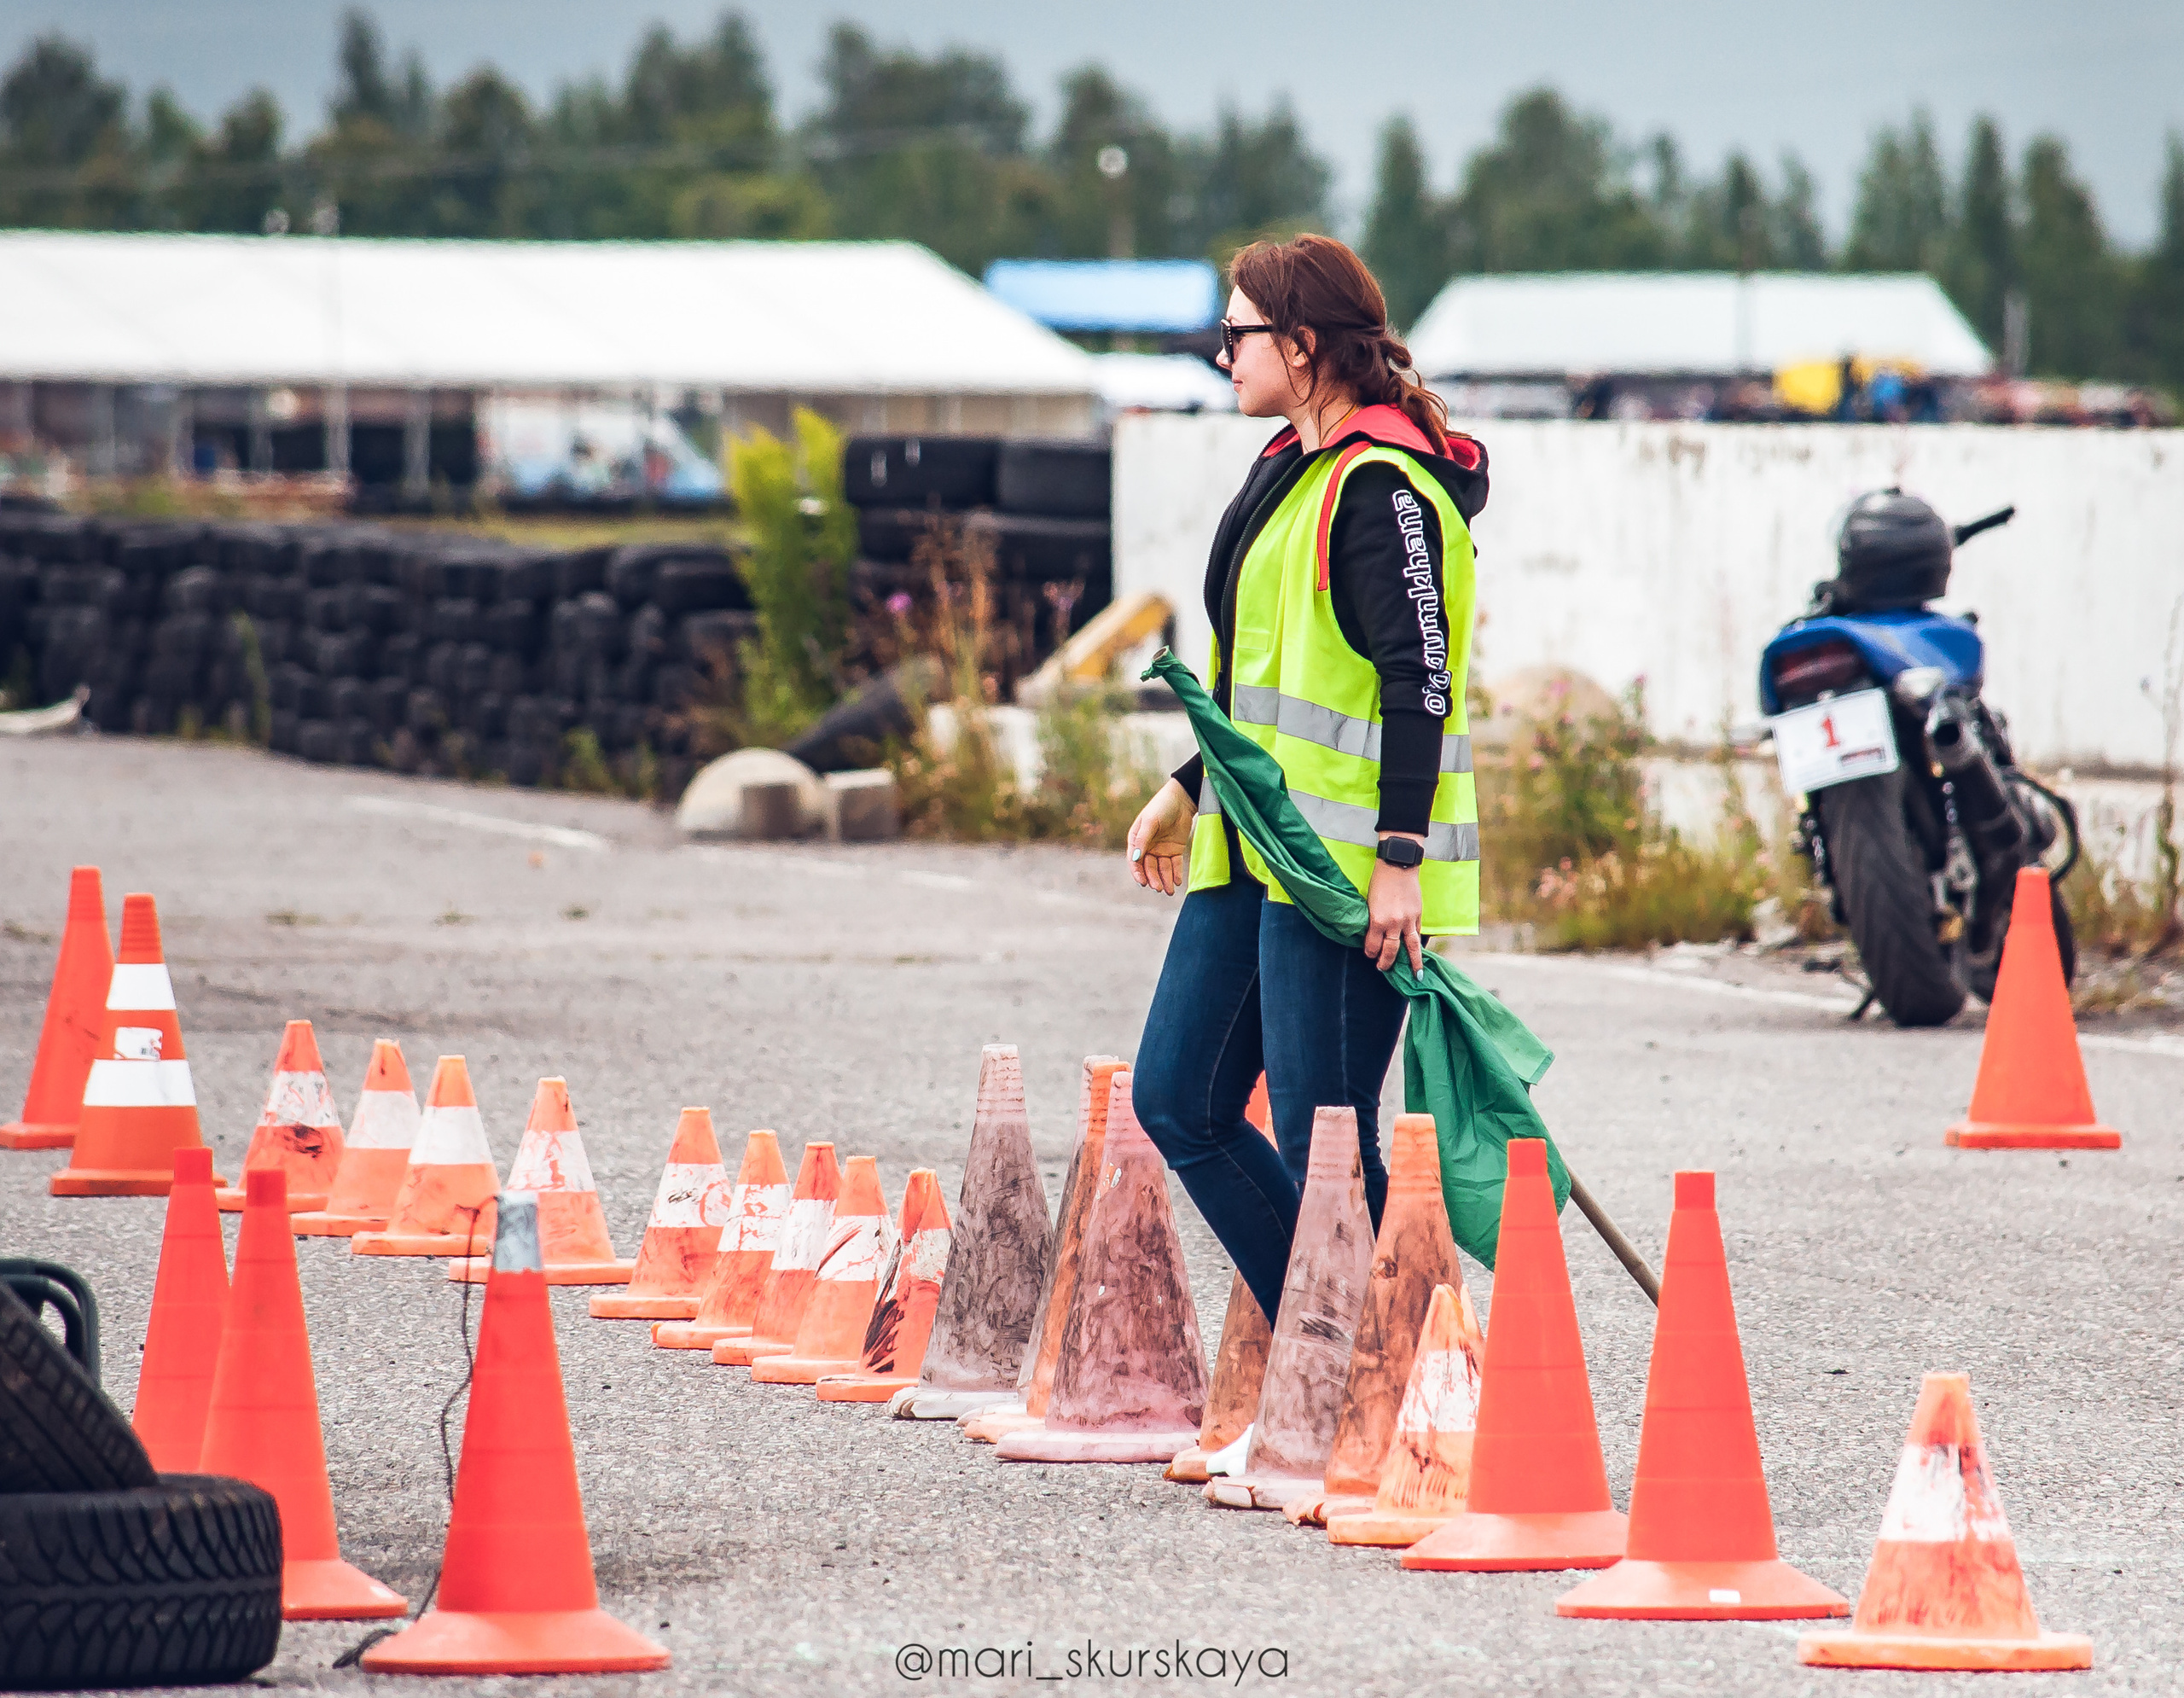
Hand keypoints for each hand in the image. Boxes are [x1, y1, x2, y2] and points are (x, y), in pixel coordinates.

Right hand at [1127, 778, 1195, 894]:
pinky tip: (1177, 882)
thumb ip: (1143, 840)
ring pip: (1161, 869)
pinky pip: (1174, 865)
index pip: (1135, 860)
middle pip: (1149, 867)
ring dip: (1165, 880)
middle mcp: (1147, 847)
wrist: (1182, 799)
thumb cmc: (1162, 807)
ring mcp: (1161, 849)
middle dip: (1153, 879)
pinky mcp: (1174, 850)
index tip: (1143, 883)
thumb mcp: (1150, 822)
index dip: (1138, 872)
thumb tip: (1135, 858)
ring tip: (1169, 890)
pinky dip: (1175, 874)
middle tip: (1159, 889)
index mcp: (1137, 840)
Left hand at [1365, 837, 1424, 972]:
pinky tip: (1418, 953)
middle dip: (1386, 962)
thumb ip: (1374, 919)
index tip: (1370, 955)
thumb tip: (1374, 934)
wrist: (1398, 865)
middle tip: (1383, 969)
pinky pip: (1418, 934)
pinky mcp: (1418, 915)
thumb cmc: (1380, 881)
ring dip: (1413, 963)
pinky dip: (1417, 944)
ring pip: (1411, 948)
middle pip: (1391, 950)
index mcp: (1377, 920)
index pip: (1373, 945)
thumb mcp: (1370, 902)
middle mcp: (1394, 923)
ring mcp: (1408, 920)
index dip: (1370, 952)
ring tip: (1416, 976)